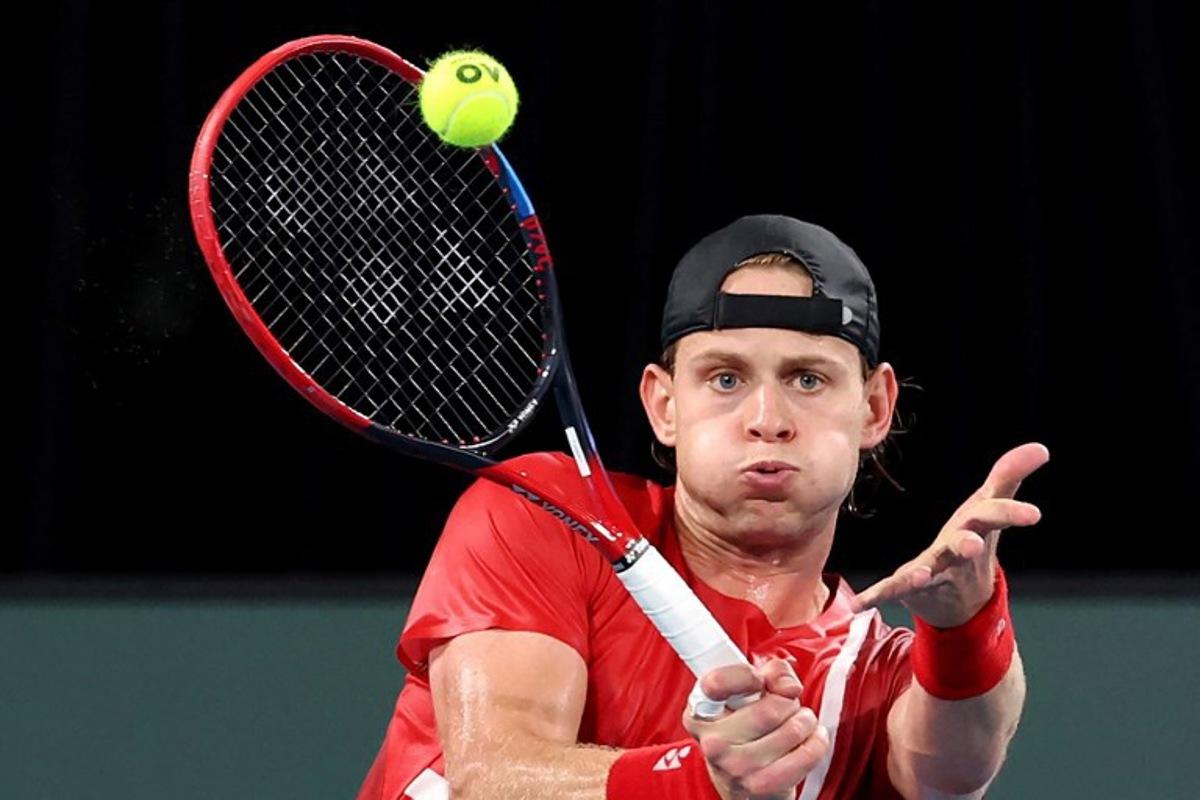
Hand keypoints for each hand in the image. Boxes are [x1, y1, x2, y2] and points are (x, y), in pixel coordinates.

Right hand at [682, 658, 829, 799]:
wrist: (743, 784)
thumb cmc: (747, 730)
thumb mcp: (750, 693)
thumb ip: (771, 673)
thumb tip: (788, 685)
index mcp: (700, 713)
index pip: (716, 683)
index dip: (744, 676)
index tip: (759, 680)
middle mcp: (712, 742)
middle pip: (770, 708)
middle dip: (788, 701)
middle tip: (785, 705)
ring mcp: (735, 767)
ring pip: (792, 729)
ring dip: (805, 720)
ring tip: (798, 722)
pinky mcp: (760, 785)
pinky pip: (807, 754)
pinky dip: (817, 742)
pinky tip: (810, 738)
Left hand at [852, 442, 1049, 627]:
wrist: (963, 598)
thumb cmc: (975, 539)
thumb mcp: (990, 504)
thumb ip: (1009, 475)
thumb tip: (1042, 447)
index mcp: (977, 528)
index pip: (996, 516)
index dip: (1012, 513)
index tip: (1034, 514)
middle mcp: (958, 553)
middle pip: (964, 546)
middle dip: (968, 545)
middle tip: (973, 545)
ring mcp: (936, 572)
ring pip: (930, 572)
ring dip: (922, 573)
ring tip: (917, 576)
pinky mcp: (912, 586)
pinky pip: (893, 589)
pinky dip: (877, 595)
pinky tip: (859, 603)